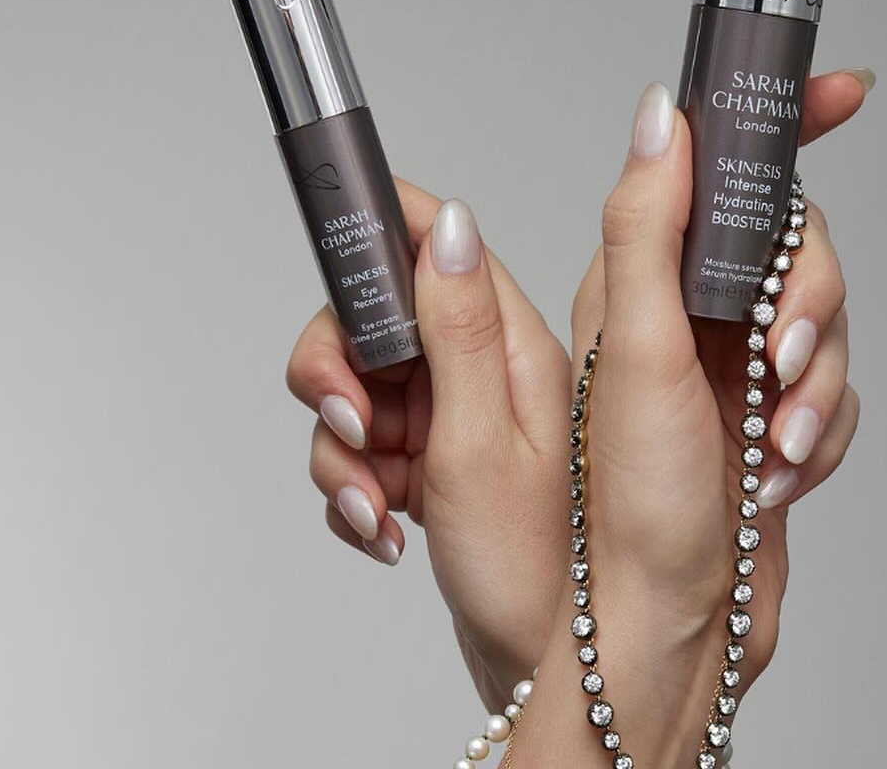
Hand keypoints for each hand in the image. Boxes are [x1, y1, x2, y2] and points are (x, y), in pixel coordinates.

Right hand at [284, 179, 570, 708]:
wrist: (549, 663)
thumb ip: (460, 329)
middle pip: (375, 323)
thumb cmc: (539, 567)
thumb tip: (447, 224)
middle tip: (353, 427)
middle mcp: (485, 371)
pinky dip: (358, 488)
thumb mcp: (484, 441)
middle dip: (338, 378)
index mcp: (511, 344)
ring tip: (379, 507)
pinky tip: (387, 530)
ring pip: (358, 393)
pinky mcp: (436, 461)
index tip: (336, 261)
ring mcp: (458, 418)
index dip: (377, 241)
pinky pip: (366, 450)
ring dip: (345, 453)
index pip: (436, 246)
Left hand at [514, 72, 869, 765]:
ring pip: (825, 322)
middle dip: (809, 301)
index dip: (779, 120)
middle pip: (792, 243)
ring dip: (815, 386)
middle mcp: (687, 311)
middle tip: (782, 354)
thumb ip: (644, 227)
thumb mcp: (629, 352)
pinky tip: (777, 478)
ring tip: (774, 444)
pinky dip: (817, 435)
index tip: (842, 90)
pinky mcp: (768, 414)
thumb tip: (659, 116)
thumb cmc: (623, 509)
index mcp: (639, 278)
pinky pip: (831, 393)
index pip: (713, 167)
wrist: (663, 626)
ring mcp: (732, 365)